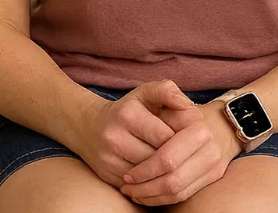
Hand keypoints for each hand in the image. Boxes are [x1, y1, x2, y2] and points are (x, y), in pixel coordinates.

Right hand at [70, 79, 195, 189]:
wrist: (89, 127)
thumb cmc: (128, 109)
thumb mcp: (146, 93)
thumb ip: (167, 91)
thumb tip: (188, 105)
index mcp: (128, 114)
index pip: (166, 137)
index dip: (181, 140)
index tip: (187, 139)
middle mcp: (115, 137)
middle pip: (158, 159)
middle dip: (175, 159)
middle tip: (184, 156)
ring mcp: (109, 159)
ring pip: (149, 175)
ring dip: (163, 173)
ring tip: (173, 165)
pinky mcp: (107, 175)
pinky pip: (138, 186)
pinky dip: (150, 182)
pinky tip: (157, 174)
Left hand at [118, 98, 243, 205]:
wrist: (219, 121)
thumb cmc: (181, 110)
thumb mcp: (168, 95)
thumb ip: (164, 93)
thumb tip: (158, 112)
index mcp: (198, 129)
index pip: (167, 158)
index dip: (144, 169)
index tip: (126, 174)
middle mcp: (210, 149)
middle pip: (173, 179)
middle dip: (146, 187)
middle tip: (127, 187)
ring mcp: (214, 164)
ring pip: (179, 191)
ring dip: (152, 196)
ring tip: (133, 193)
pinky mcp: (213, 176)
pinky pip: (185, 195)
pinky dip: (163, 199)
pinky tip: (147, 195)